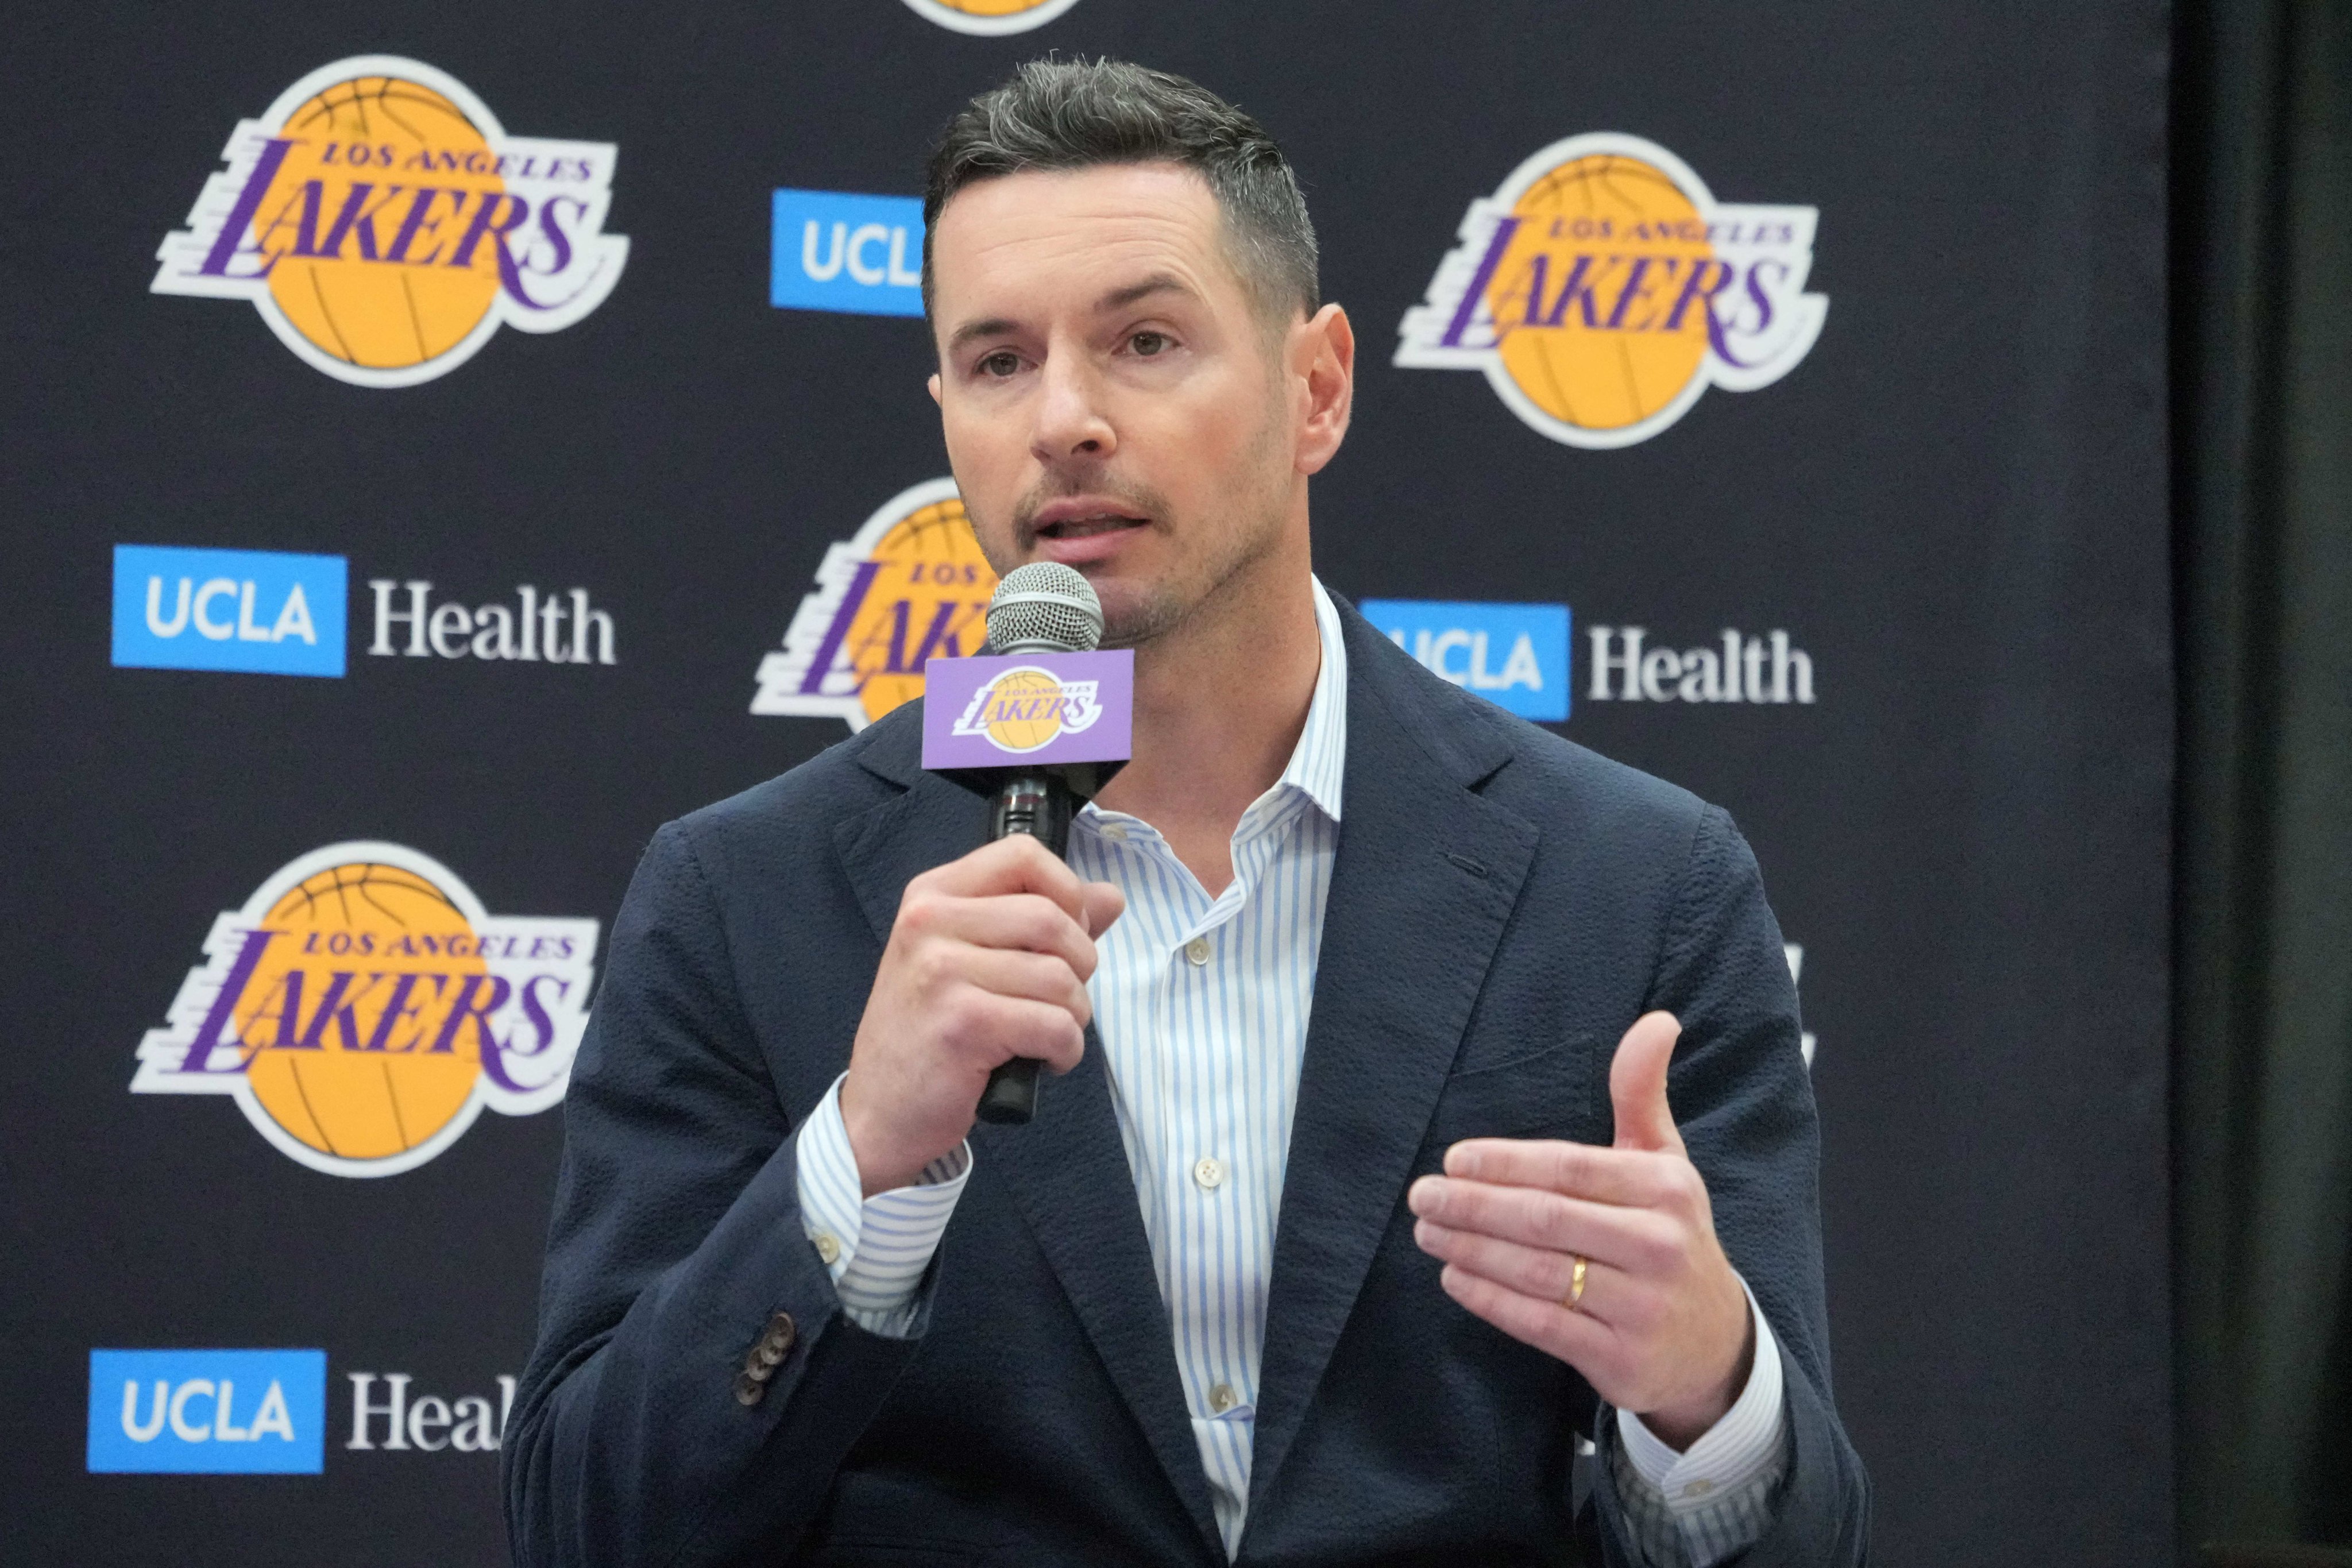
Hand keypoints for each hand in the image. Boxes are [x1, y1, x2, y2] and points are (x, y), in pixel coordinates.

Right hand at [840, 834, 1124, 1194]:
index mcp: (934, 895)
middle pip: (1052, 916)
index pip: (1024, 855)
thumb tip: (1111, 896)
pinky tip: (1043, 1061)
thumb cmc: (931, 1033)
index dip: (1067, 892)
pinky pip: (1055, 1024)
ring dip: (1074, 1015)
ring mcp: (941, 971)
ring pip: (1059, 976)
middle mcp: (930, 922)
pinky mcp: (962, 1024)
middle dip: (1080, 964)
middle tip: (1059, 999)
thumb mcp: (974, 960)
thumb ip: (1042, 922)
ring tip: (1046, 1035)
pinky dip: (1066, 1050)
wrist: (879, 1112)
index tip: (1066, 936)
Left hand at [1406, 1011, 1752, 1449]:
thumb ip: (1642, 1094)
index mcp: (1667, 1187)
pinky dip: (1490, 1299)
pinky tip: (1455, 1277)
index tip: (1453, 1159)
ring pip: (1537, 1272)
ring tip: (1428, 1230)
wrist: (1716, 1345)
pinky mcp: (1622, 1360)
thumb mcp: (1667, 1163)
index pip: (1570, 1168)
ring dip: (1471, 1249)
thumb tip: (1656, 1020)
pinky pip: (1541, 1324)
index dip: (1505, 1163)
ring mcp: (1642, 1307)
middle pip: (1546, 1219)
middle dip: (1474, 1206)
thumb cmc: (1671, 1236)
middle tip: (1422, 1196)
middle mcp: (1659, 1245)